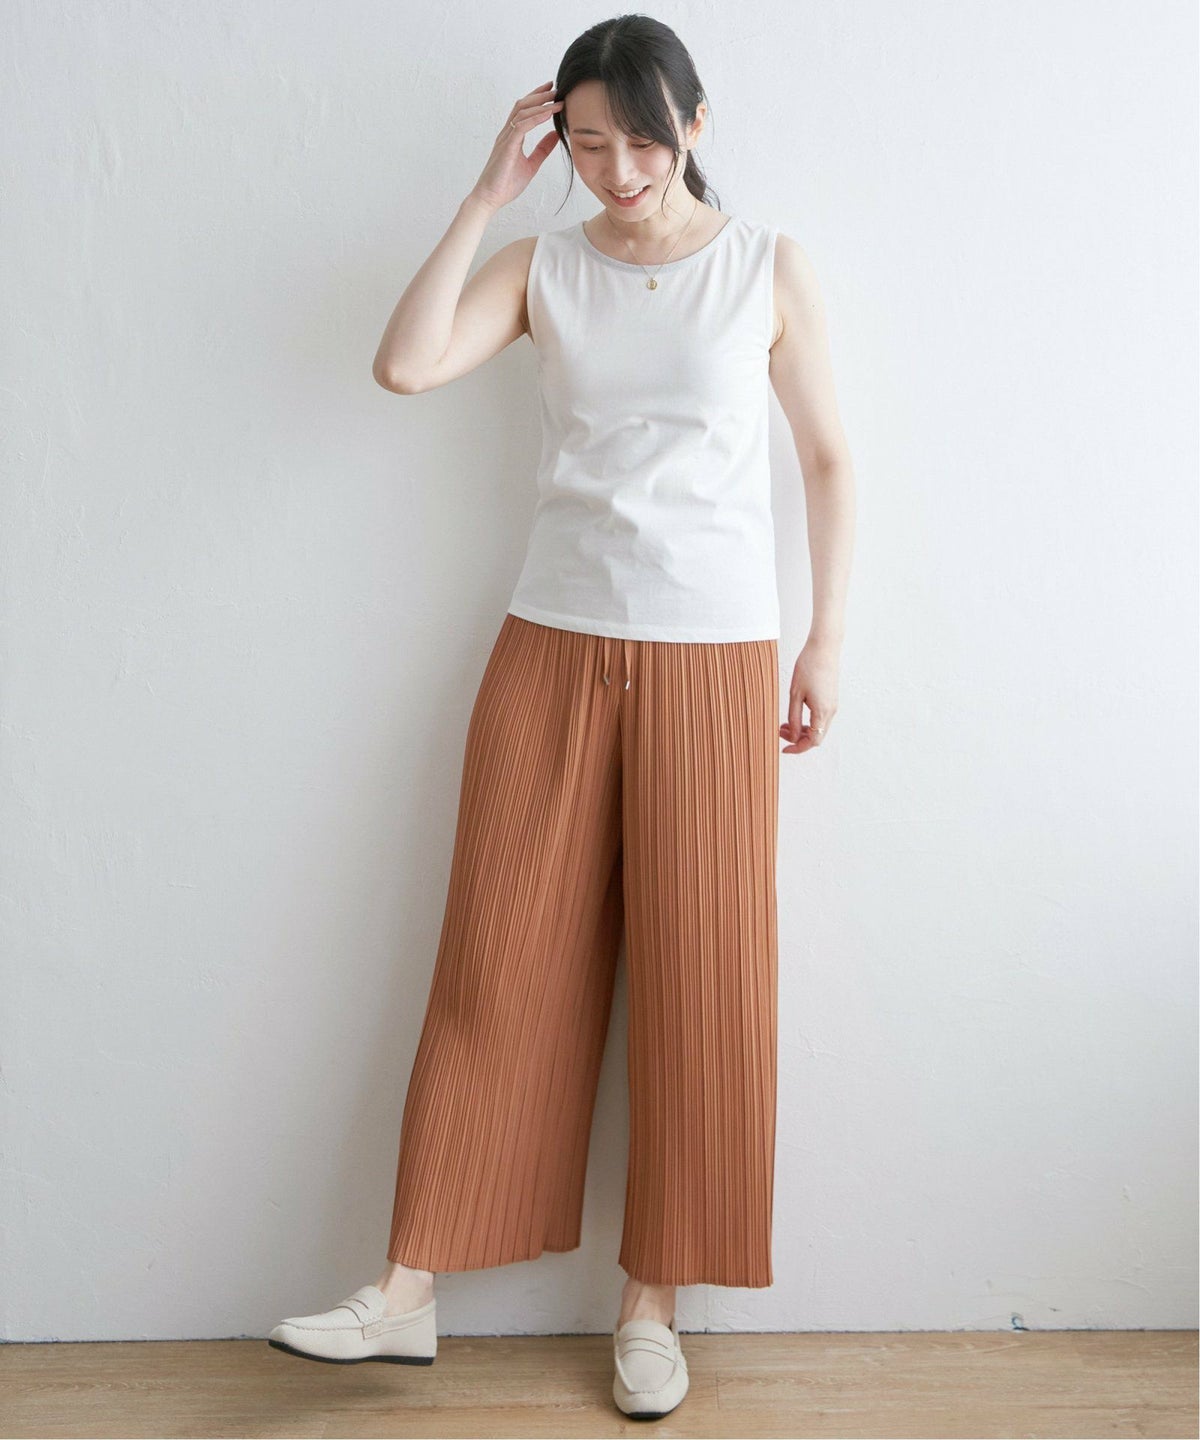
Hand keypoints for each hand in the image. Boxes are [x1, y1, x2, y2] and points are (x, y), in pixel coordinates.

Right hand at [469, 81, 562, 213]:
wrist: (490, 199)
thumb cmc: (506, 184)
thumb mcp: (531, 164)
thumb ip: (542, 149)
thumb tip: (556, 135)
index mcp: (512, 136)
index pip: (524, 110)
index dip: (537, 98)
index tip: (552, 90)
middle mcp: (507, 133)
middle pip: (522, 105)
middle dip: (539, 95)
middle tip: (556, 87)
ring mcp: (505, 139)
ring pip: (522, 112)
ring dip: (540, 104)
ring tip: (556, 99)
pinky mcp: (507, 147)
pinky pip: (522, 126)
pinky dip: (536, 118)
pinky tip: (548, 113)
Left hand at [779, 637, 839, 753]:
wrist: (824, 647)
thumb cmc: (808, 667)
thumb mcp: (795, 694)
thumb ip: (793, 718)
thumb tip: (793, 736)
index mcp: (822, 712)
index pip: (812, 741)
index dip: (797, 748)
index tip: (784, 749)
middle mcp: (831, 711)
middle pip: (816, 737)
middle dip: (798, 739)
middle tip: (780, 732)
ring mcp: (832, 705)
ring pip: (818, 728)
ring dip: (802, 730)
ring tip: (784, 724)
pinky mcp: (831, 699)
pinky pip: (820, 718)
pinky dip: (808, 721)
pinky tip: (794, 715)